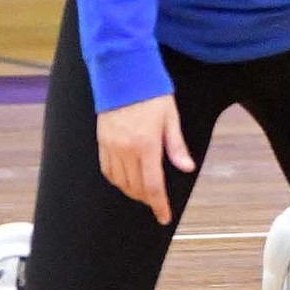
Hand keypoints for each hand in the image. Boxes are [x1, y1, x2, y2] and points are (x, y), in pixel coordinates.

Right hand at [96, 94, 194, 224]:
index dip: (159, 205)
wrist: (122, 73)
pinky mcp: (102, 141)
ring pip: (120, 182)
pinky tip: (126, 180)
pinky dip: (117, 180)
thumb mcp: (170, 117)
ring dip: (132, 191)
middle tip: (157, 203)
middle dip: (147, 199)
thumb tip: (187, 168)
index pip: (153, 186)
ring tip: (143, 193)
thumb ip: (177, 145)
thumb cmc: (151, 92)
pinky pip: (107, 170)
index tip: (164, 217)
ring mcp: (112, 146)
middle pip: (136, 187)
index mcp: (147, 144)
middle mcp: (127, 149)